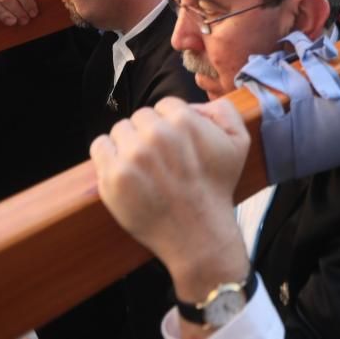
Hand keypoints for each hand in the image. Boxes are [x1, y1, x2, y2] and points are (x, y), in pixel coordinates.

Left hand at [90, 98, 250, 299]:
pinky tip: (124, 170)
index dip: (171, 125)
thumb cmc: (217, 188)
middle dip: (149, 133)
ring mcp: (132, 156)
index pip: (165, 106)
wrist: (199, 234)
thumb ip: (224, 110)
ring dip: (128, 143)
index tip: (175, 145)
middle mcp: (156, 135)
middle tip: (161, 158)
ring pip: (120, 130)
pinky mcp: (113, 177)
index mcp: (184, 121)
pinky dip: (108, 155)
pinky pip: (100, 147)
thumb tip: (196, 105)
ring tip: (144, 167)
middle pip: (141, 116)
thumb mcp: (239, 142)